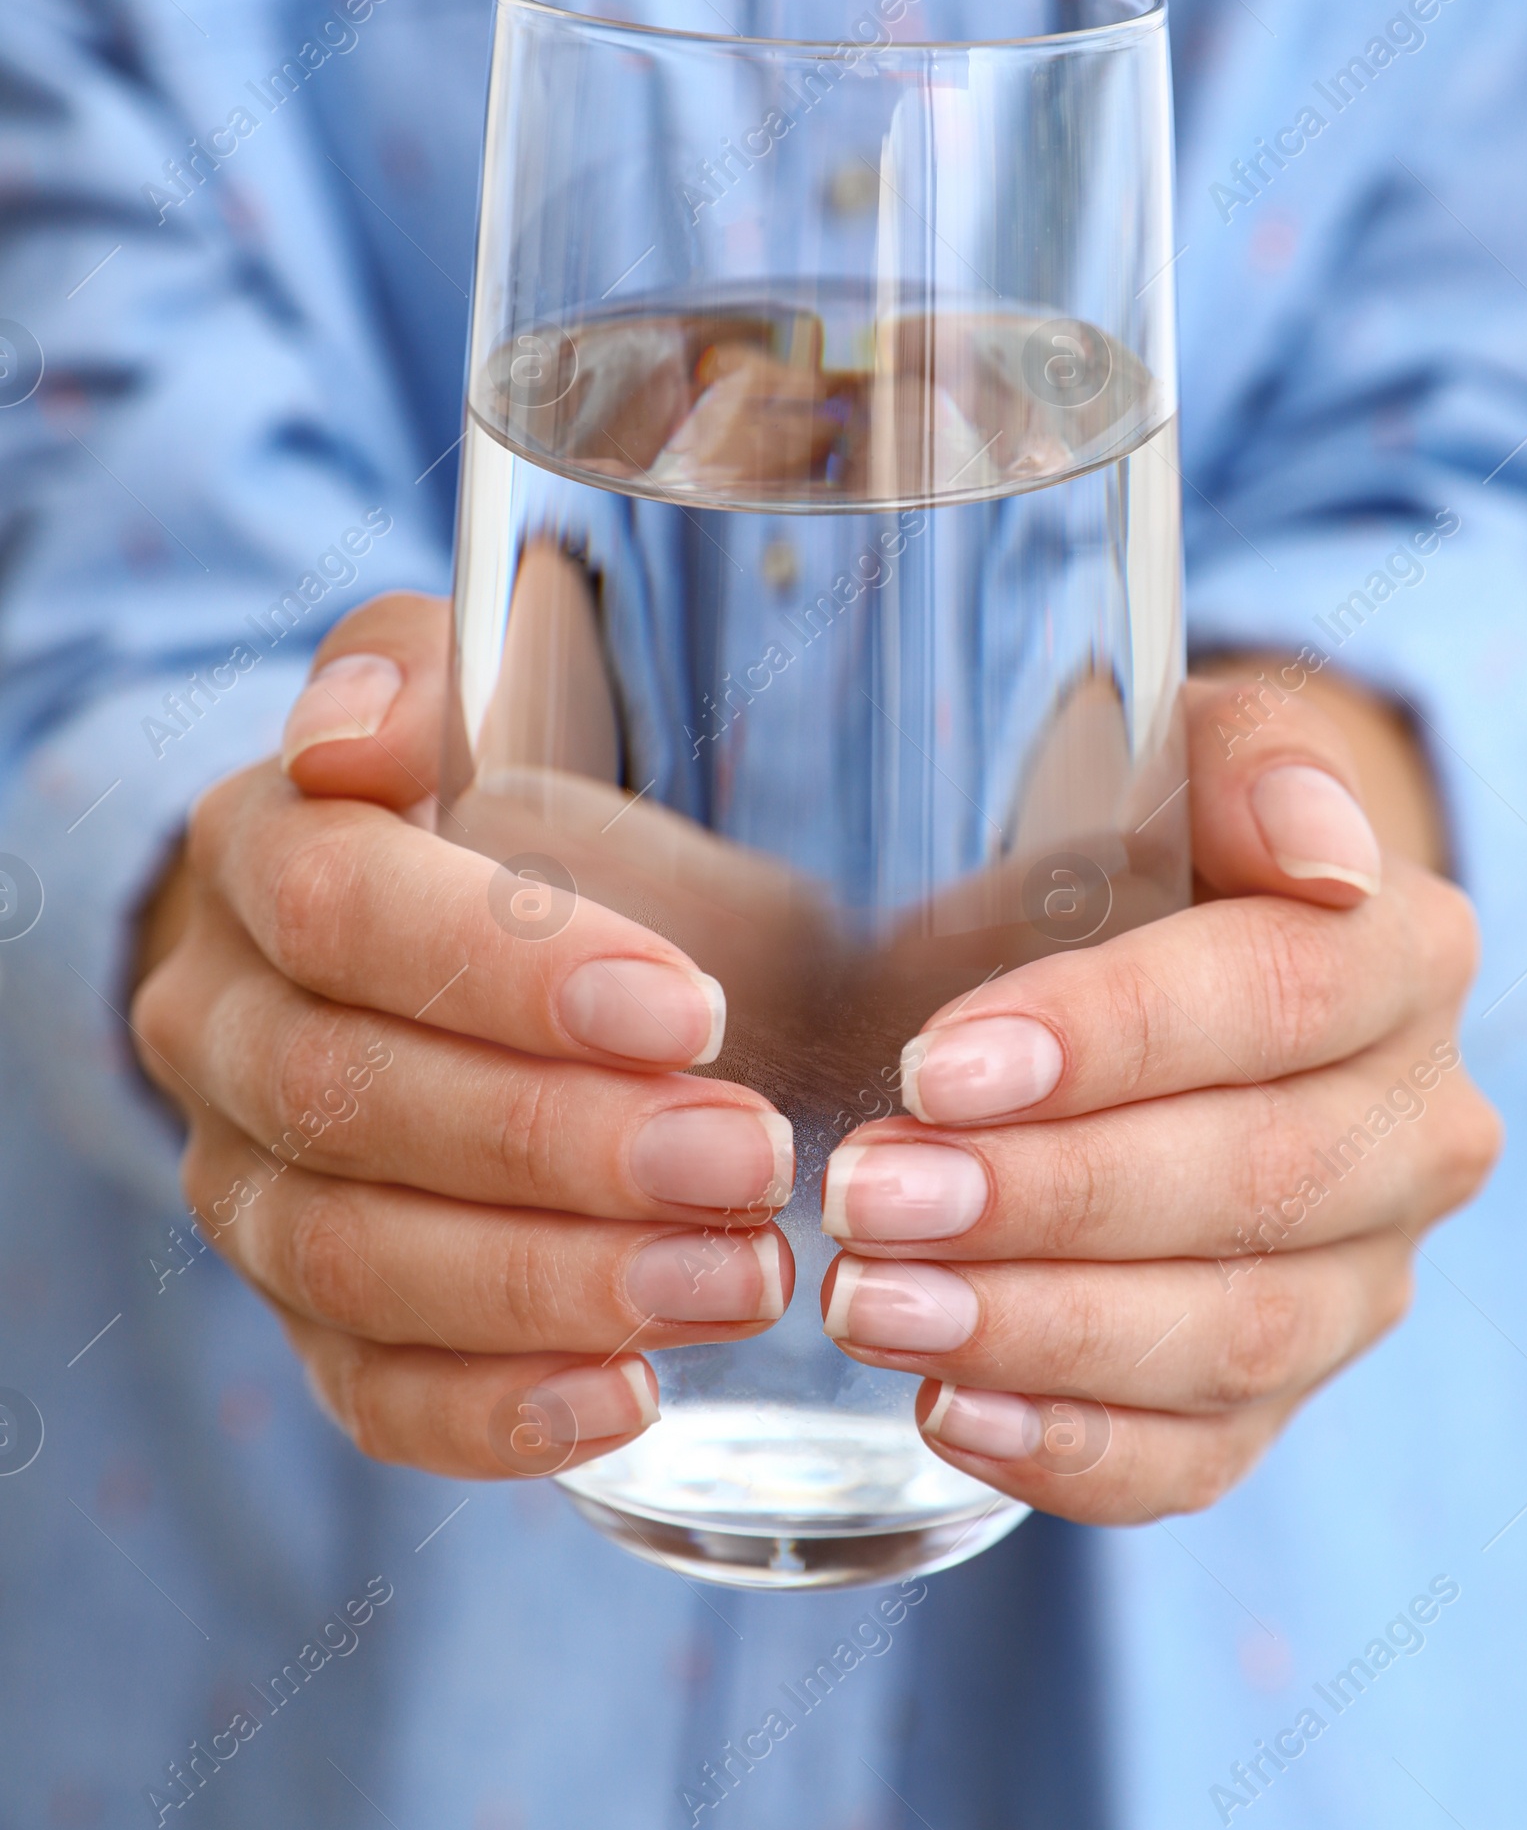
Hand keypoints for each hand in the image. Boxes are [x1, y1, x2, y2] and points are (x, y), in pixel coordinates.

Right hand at [132, 595, 794, 1479]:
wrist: (466, 941)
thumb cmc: (508, 809)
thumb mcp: (493, 694)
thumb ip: (422, 668)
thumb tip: (354, 732)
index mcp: (261, 856)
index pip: (338, 908)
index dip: (504, 965)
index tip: (688, 1008)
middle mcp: (224, 1028)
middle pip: (350, 1102)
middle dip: (560, 1144)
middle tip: (748, 1158)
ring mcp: (250, 1184)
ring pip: (354, 1263)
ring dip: (555, 1283)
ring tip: (737, 1276)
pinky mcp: (310, 1313)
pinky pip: (366, 1391)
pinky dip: (494, 1412)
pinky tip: (633, 1395)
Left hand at [817, 668, 1500, 1520]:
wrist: (1136, 952)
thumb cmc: (1139, 835)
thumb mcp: (1175, 749)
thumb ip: (1246, 760)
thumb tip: (1318, 849)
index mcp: (1408, 956)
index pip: (1281, 1003)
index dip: (1114, 1040)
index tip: (939, 1065)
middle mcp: (1415, 1131)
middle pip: (1254, 1185)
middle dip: (1046, 1199)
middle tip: (867, 1196)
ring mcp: (1362, 1279)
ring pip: (1230, 1337)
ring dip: (1038, 1331)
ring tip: (870, 1301)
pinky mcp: (1280, 1389)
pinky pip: (1201, 1457)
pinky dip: (1071, 1452)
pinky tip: (943, 1409)